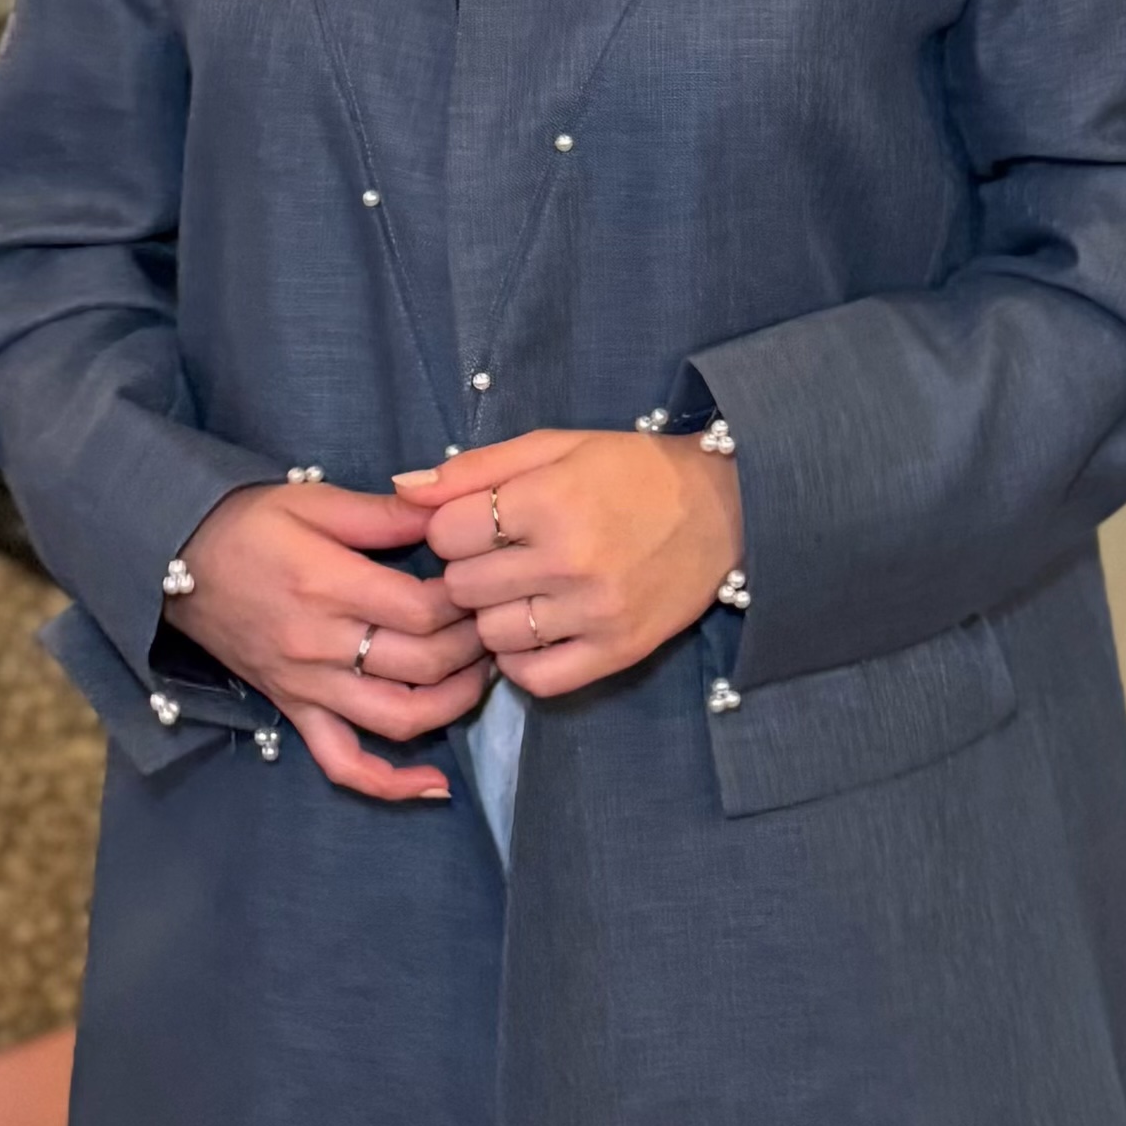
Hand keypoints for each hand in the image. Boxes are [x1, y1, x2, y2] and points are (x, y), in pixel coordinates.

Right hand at [177, 476, 493, 804]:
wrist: (174, 559)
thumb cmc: (246, 523)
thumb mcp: (315, 500)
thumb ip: (385, 514)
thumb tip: (449, 514)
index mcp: (328, 585)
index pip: (423, 610)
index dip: (466, 601)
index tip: (482, 582)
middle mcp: (320, 645)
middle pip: (422, 665)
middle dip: (473, 646)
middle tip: (494, 622)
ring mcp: (307, 686)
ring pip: (398, 719)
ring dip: (454, 705)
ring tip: (481, 676)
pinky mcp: (295, 710)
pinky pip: (343, 764)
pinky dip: (390, 784)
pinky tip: (433, 785)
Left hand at [395, 428, 741, 702]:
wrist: (724, 509)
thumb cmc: (630, 470)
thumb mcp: (554, 447)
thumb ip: (474, 468)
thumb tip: (401, 489)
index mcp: (548, 500)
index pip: (445, 533)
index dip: (452, 527)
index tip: (478, 522)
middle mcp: (569, 560)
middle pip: (461, 588)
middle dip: (467, 572)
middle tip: (498, 559)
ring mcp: (594, 613)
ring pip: (490, 636)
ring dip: (492, 616)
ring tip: (519, 592)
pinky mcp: (617, 652)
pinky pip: (534, 678)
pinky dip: (520, 660)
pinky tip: (533, 631)